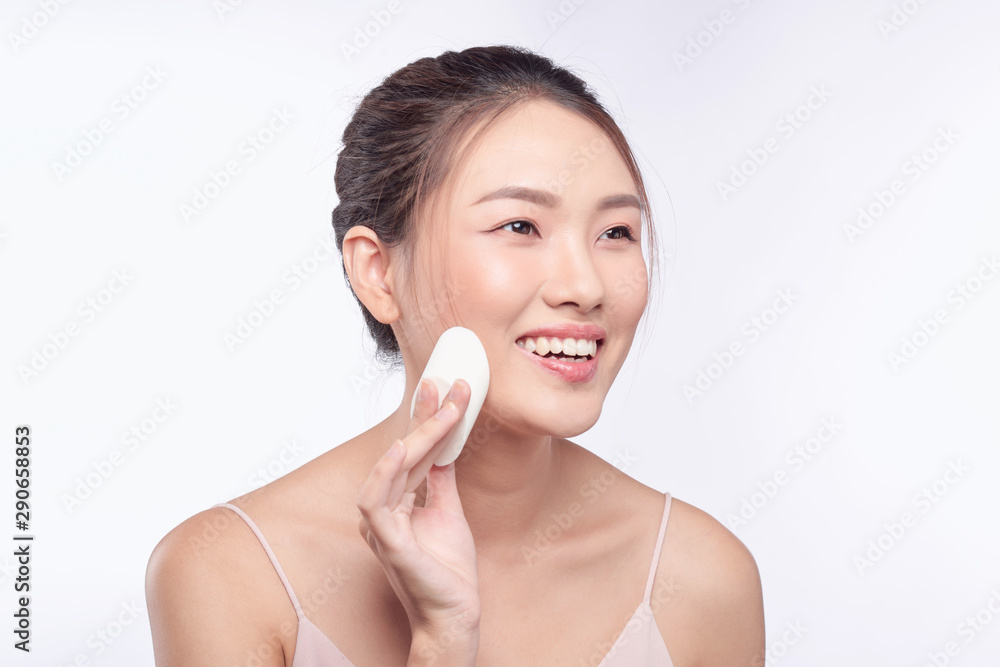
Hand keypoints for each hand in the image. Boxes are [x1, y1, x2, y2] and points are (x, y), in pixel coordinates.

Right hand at [357, 378, 481, 639]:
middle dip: (424, 416)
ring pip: (390, 469)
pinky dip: (385, 473)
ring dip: (416, 436)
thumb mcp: (447, 510)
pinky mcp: (388, 542)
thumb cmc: (447, 568)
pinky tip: (403, 448)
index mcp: (395, 502)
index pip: (411, 451)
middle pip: (401, 453)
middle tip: (445, 386)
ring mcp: (381, 525)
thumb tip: (444, 445)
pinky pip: (376, 503)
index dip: (427, 419)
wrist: (455, 612)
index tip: (446, 389)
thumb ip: (439, 479)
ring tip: (438, 408)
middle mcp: (382, 509)